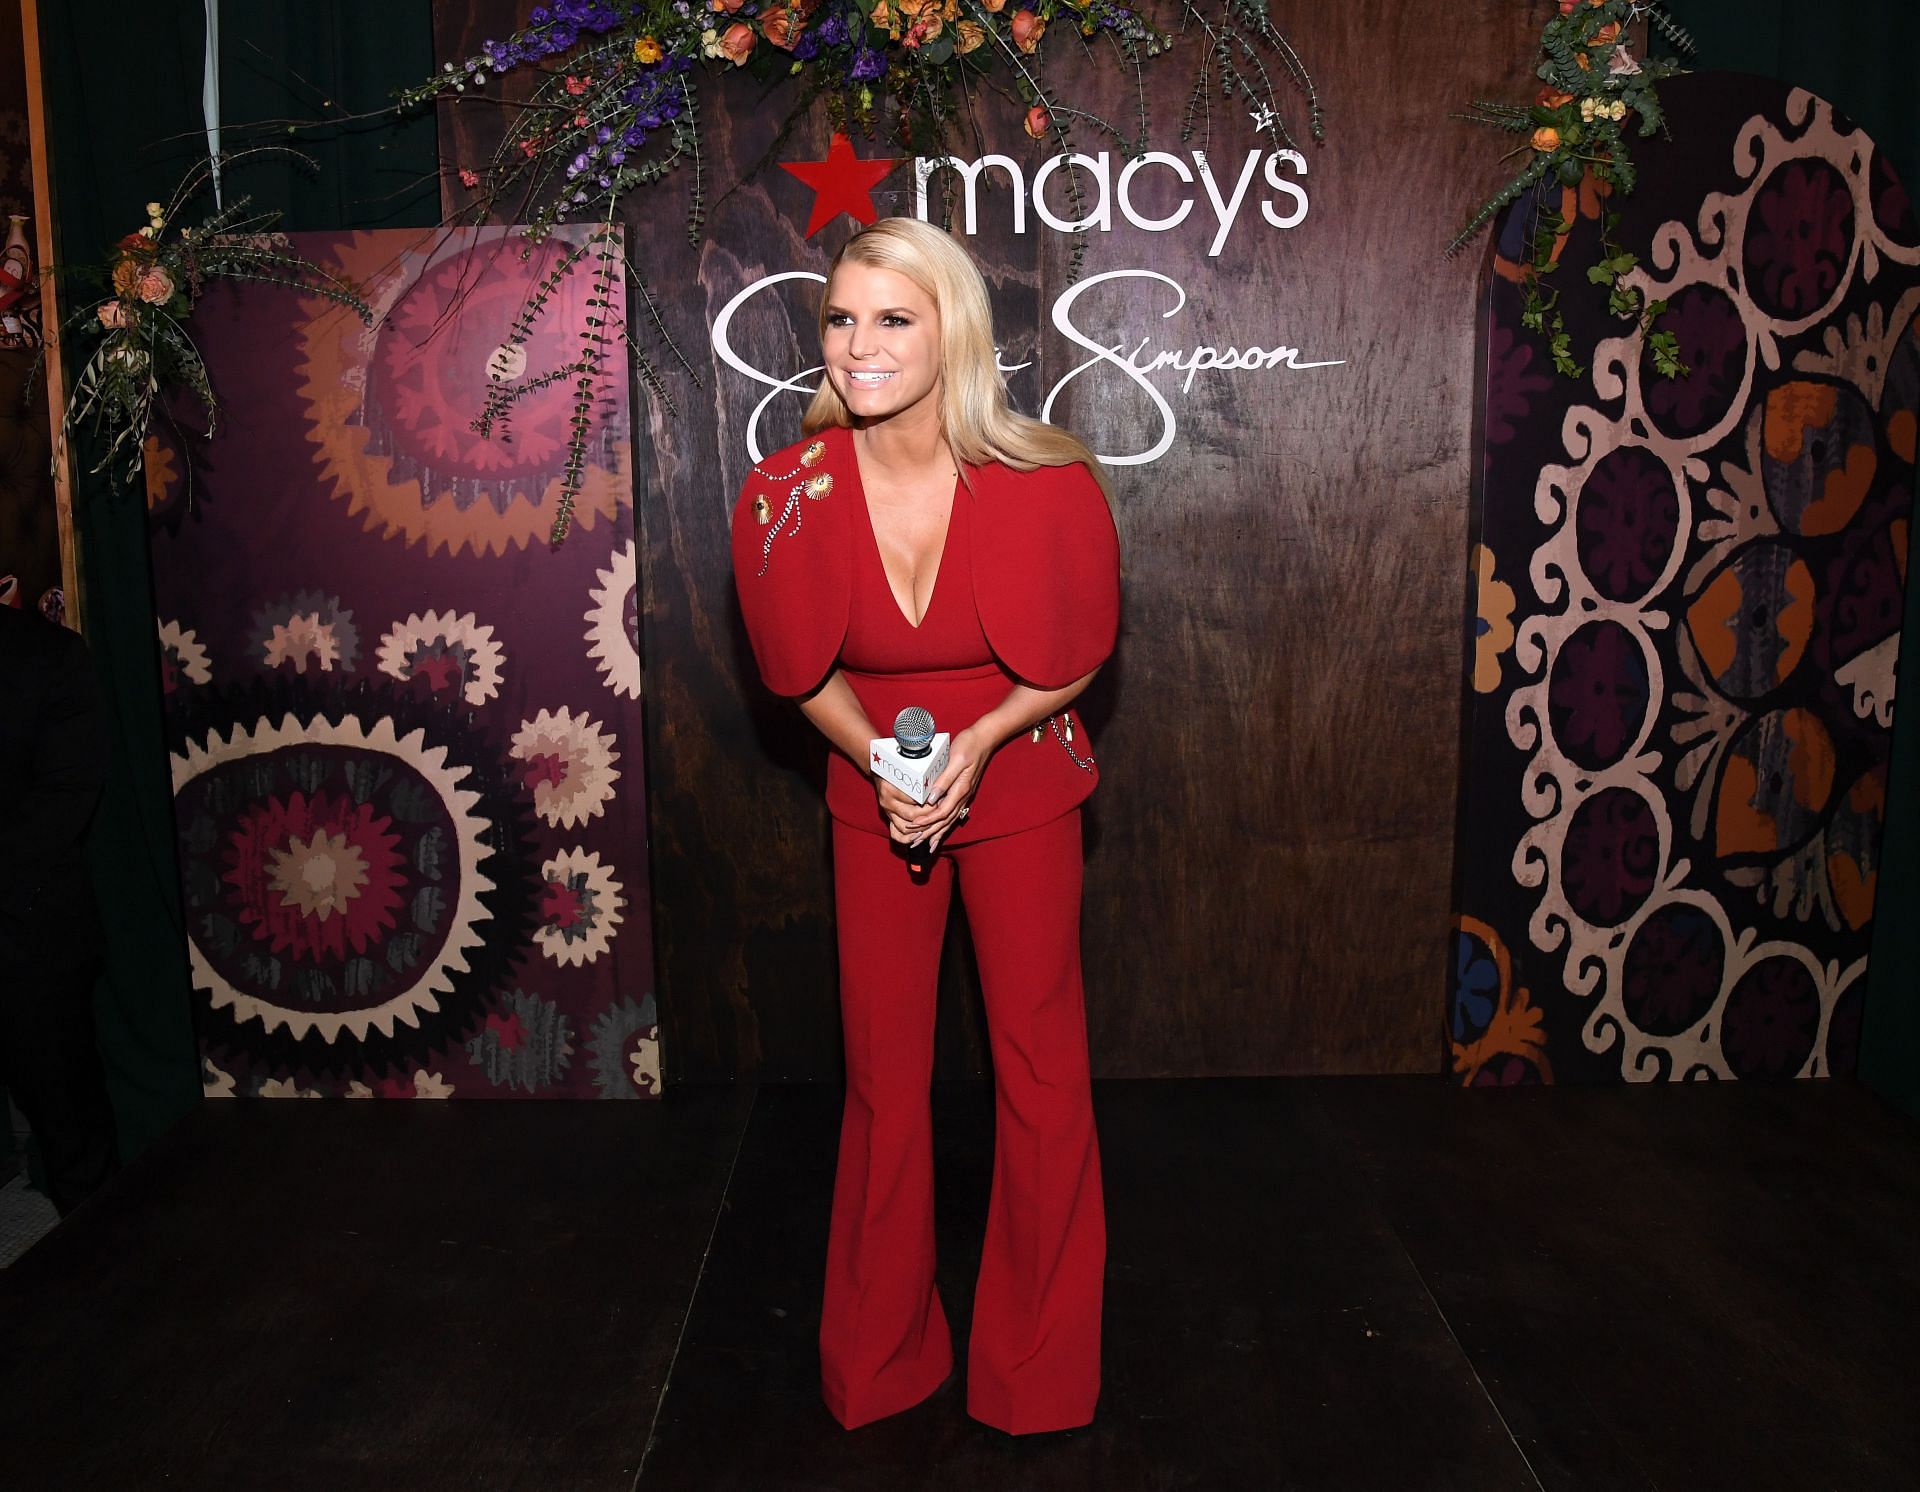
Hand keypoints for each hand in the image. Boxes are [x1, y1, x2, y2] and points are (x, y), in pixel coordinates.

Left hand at [895, 724, 991, 851]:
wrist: (984, 739)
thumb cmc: (968, 745)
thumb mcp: (956, 760)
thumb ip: (944, 780)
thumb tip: (932, 798)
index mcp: (961, 789)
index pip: (942, 812)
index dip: (927, 821)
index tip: (913, 826)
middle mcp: (963, 796)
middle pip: (944, 821)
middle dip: (928, 832)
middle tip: (913, 841)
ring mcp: (963, 796)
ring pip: (948, 821)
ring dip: (935, 833)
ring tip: (923, 843)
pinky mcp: (962, 793)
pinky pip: (951, 814)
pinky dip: (943, 825)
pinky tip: (938, 832)